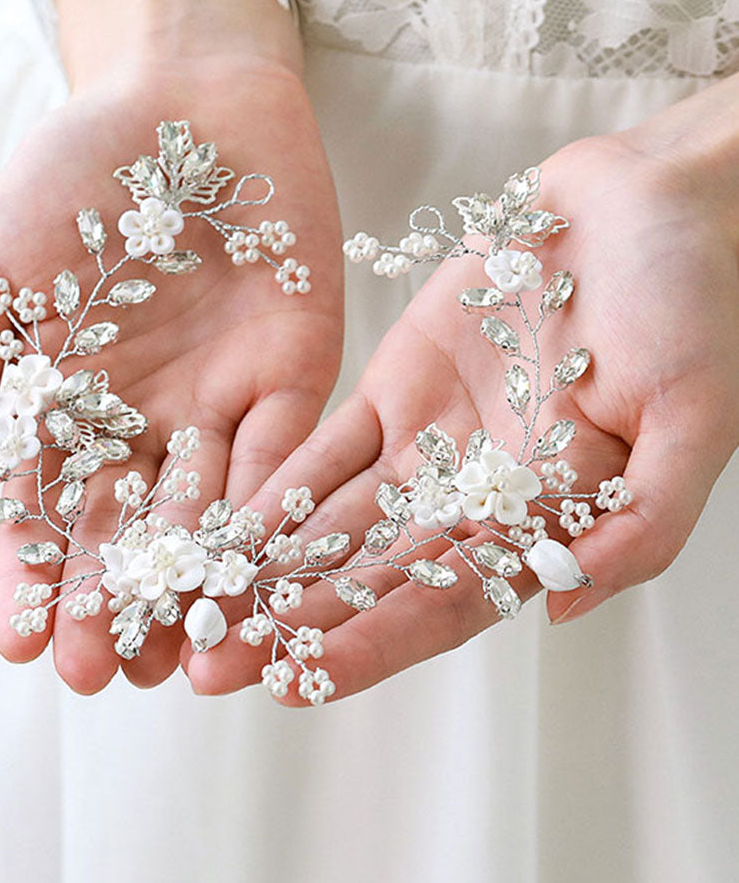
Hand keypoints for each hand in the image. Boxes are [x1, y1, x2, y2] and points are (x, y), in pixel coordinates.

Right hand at [0, 0, 343, 694]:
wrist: (183, 100)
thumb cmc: (72, 173)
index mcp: (70, 408)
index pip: (47, 511)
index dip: (33, 575)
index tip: (20, 641)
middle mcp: (145, 423)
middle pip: (129, 531)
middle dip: (113, 600)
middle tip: (97, 671)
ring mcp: (222, 405)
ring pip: (209, 513)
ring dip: (196, 582)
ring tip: (180, 654)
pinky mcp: (294, 376)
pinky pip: (284, 457)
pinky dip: (270, 515)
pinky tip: (256, 572)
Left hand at [186, 78, 738, 703]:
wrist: (647, 203)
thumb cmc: (694, 303)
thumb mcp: (697, 419)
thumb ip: (641, 524)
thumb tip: (562, 610)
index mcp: (547, 520)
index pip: (448, 603)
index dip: (373, 644)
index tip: (296, 679)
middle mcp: (480, 496)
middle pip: (374, 576)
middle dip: (292, 621)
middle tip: (208, 662)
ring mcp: (433, 441)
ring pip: (338, 519)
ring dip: (267, 564)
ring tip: (194, 603)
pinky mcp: (398, 382)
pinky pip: (328, 444)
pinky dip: (278, 482)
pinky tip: (223, 518)